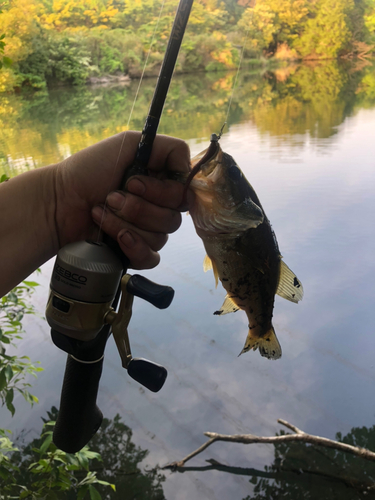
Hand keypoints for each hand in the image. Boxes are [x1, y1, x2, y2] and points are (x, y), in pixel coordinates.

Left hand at [55, 132, 190, 268]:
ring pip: (160, 237)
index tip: (133, 183)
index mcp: (159, 183)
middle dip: (139, 208)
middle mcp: (157, 207)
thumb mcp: (128, 144)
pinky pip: (151, 257)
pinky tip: (117, 239)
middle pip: (173, 218)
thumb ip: (167, 148)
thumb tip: (188, 168)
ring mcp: (147, 231)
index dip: (162, 192)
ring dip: (126, 223)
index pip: (183, 194)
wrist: (59, 201)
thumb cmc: (88, 170)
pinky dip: (135, 247)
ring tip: (102, 211)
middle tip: (111, 196)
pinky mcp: (135, 252)